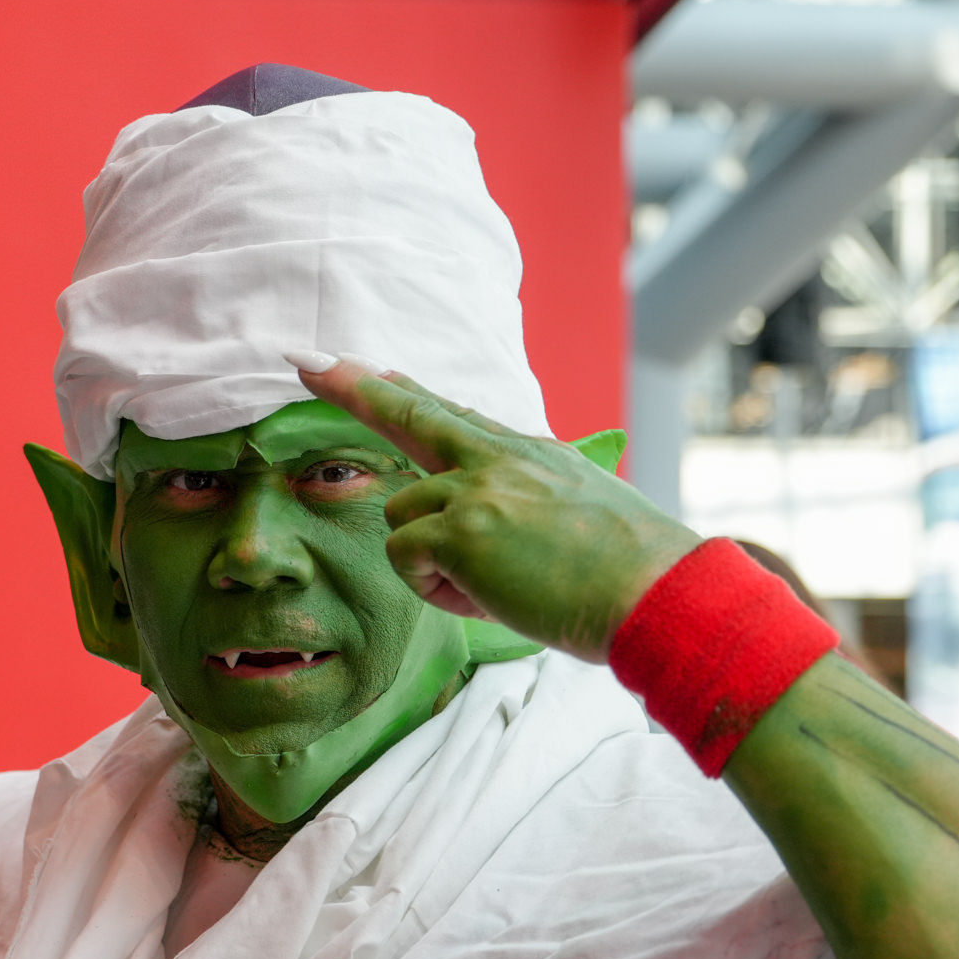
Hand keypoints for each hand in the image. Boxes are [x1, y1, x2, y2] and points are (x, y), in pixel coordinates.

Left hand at [288, 355, 700, 662]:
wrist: (653, 590)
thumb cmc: (629, 571)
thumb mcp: (582, 511)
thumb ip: (533, 501)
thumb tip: (504, 524)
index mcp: (528, 453)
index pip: (455, 414)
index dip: (409, 392)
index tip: (376, 368)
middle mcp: (497, 459)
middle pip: (410, 415)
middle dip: (354, 387)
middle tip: (305, 362)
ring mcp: (475, 490)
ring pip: (402, 516)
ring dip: (432, 564)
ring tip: (494, 586)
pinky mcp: (459, 532)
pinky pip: (407, 558)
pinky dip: (436, 590)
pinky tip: (486, 597)